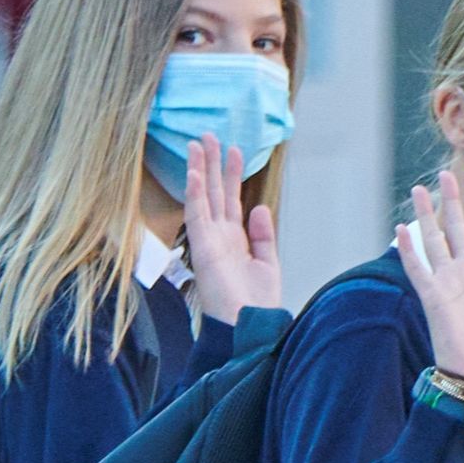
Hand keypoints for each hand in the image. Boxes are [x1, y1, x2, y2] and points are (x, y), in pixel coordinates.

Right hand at [183, 133, 280, 324]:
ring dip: (200, 170)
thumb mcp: (267, 264)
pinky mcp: (203, 248)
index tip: (233, 149)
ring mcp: (209, 241)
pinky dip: (196, 193)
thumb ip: (263, 236)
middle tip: (209, 135)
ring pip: (203, 198)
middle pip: (215, 193)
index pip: (231, 201)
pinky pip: (197, 215)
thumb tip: (259, 207)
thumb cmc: (257, 304)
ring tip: (198, 143)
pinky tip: (196, 172)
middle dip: (212, 164)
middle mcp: (219, 237)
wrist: (249, 326)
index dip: (232, 175)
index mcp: (235, 241)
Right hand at [395, 171, 463, 394]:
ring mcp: (446, 283)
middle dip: (451, 201)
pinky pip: (417, 267)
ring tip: (418, 189)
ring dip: (426, 215)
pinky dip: (409, 248)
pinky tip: (402, 227)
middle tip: (445, 174)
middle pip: (455, 228)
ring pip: (434, 240)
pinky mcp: (432, 296)